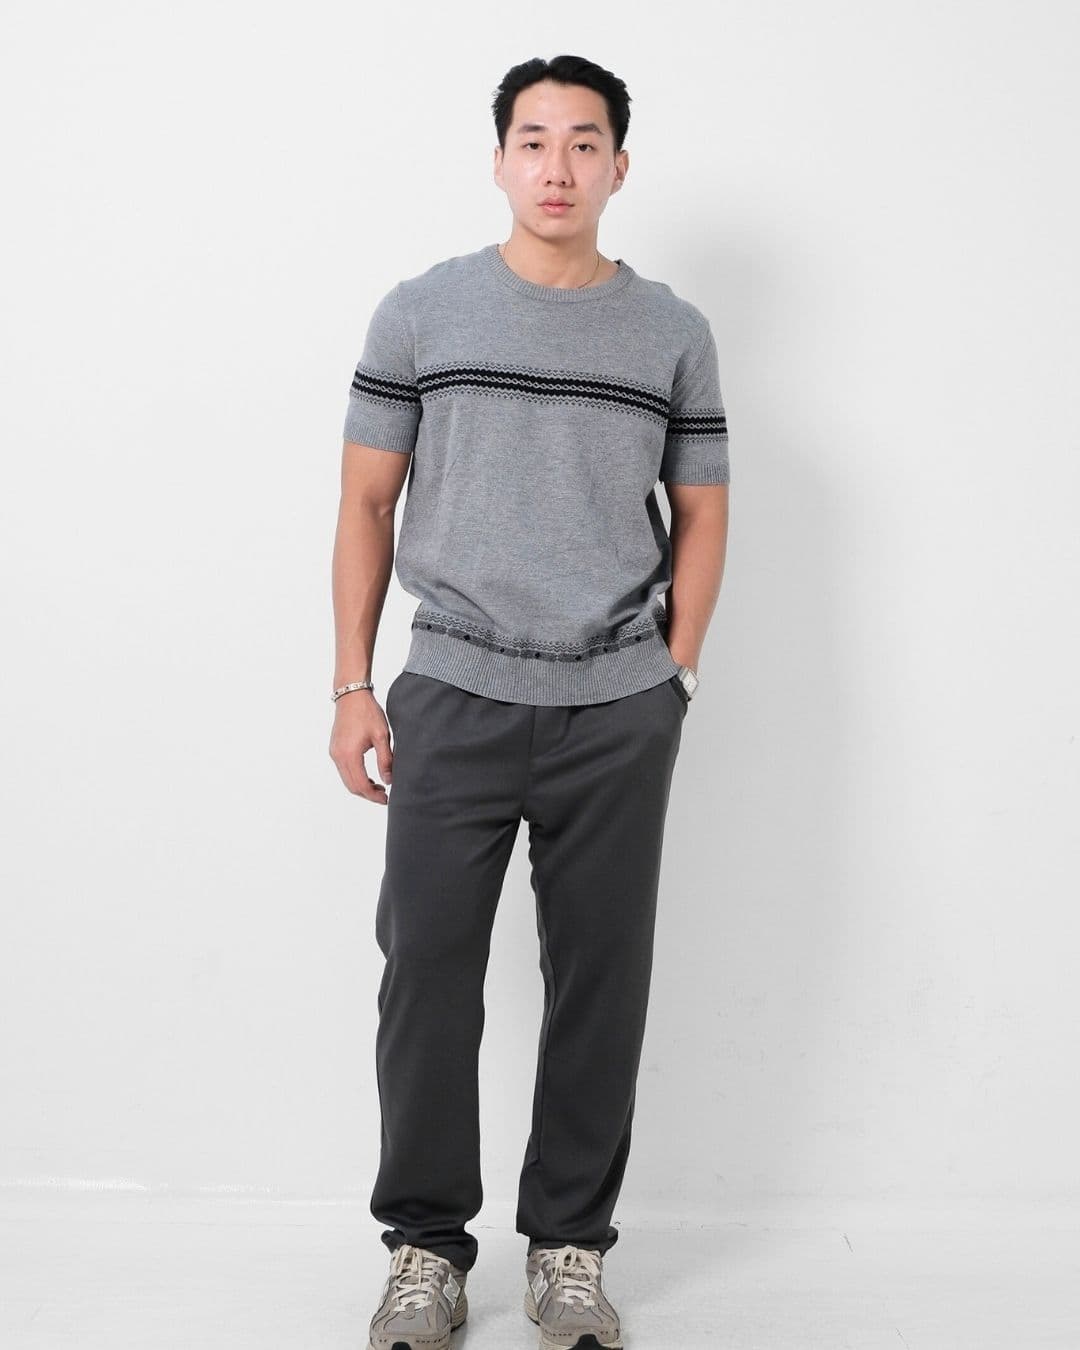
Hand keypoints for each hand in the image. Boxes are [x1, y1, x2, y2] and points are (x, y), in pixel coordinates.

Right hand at [328, 690, 392, 804]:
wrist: (351, 695)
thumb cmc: (367, 712)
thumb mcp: (381, 736)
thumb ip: (385, 760)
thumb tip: (389, 780)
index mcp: (350, 754)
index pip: (361, 785)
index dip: (374, 796)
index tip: (386, 799)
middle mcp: (338, 756)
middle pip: (351, 786)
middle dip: (367, 794)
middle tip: (384, 796)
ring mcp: (334, 752)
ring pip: (346, 779)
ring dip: (361, 786)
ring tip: (378, 786)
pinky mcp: (334, 749)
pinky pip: (343, 770)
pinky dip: (355, 777)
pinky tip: (368, 775)